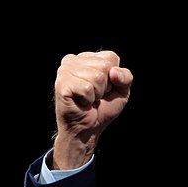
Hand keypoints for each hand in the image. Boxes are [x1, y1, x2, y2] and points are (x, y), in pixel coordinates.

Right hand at [52, 50, 132, 168]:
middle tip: (95, 95)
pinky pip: (87, 88)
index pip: (111, 57)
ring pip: (96, 77)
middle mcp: (73, 60)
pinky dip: (88, 99)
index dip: (114, 77)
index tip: (104, 88)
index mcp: (87, 58)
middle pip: (104, 66)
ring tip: (88, 99)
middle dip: (106, 86)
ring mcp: (65, 71)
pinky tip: (81, 102)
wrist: (88, 129)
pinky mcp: (62, 84)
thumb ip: (126, 77)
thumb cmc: (103, 108)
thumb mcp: (122, 90)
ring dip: (97, 94)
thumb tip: (113, 72)